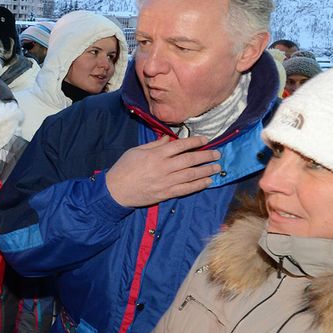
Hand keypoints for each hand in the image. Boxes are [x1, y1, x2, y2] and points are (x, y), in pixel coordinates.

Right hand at [105, 136, 220, 207]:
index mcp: (156, 155)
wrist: (115, 190)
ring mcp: (165, 182)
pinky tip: (207, 182)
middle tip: (217, 154)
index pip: (180, 146)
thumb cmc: (124, 168)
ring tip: (217, 167)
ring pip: (191, 175)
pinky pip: (186, 189)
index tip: (206, 140)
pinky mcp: (165, 194)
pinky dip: (198, 185)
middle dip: (206, 156)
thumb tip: (168, 139)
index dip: (195, 142)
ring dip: (206, 171)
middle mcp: (163, 167)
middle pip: (190, 160)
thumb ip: (154, 145)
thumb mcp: (136, 151)